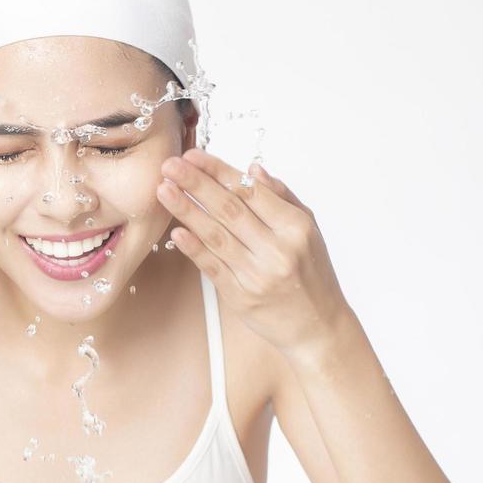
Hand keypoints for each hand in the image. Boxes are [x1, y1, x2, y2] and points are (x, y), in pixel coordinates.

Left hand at [155, 148, 352, 356]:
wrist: (318, 326)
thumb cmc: (312, 274)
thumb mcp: (309, 230)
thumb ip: (281, 197)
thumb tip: (252, 170)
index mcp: (295, 228)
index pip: (250, 192)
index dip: (219, 172)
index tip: (194, 156)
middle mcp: (277, 250)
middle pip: (229, 210)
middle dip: (196, 184)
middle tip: (170, 166)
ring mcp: (257, 275)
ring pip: (216, 236)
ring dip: (186, 210)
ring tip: (164, 190)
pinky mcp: (240, 297)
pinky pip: (212, 267)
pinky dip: (193, 248)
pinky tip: (177, 230)